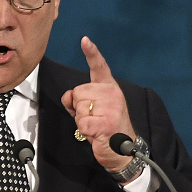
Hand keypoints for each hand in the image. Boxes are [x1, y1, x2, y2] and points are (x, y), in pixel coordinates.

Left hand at [61, 36, 136, 172]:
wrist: (123, 151)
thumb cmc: (106, 128)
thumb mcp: (91, 110)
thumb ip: (77, 99)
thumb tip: (67, 96)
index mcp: (109, 87)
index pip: (99, 66)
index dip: (91, 52)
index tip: (84, 40)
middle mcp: (112, 93)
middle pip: (77, 92)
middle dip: (79, 108)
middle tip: (93, 119)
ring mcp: (111, 107)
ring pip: (78, 108)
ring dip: (82, 121)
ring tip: (96, 126)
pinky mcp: (106, 122)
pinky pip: (81, 123)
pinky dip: (84, 132)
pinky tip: (97, 134)